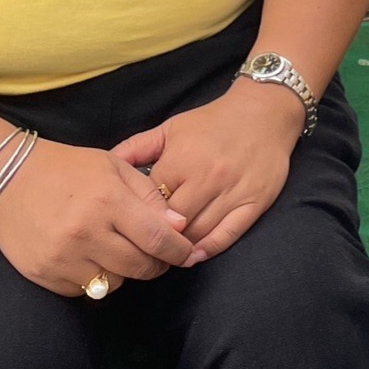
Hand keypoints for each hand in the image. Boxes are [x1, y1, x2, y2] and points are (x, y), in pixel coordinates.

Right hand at [0, 138, 196, 293]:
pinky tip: (86, 256)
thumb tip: (178, 227)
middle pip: (139, 267)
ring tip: (114, 250)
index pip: (157, 238)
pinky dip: (92, 278)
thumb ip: (149, 196)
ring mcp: (63, 257)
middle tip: (155, 255)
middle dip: (155, 265)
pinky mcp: (45, 274)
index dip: (178, 250)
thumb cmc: (69, 169)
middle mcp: (86, 232)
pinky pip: (84, 290)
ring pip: (114, 284)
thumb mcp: (114, 167)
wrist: (8, 179)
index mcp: (108, 200)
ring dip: (123, 272)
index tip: (185, 253)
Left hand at [113, 81, 302, 259]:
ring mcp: (233, 192)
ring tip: (165, 255)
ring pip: (198, 233)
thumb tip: (105, 167)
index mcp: (182, 159)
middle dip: (157, 236)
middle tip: (144, 247)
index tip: (130, 223)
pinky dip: (208, 249)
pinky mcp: (255, 202)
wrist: (264, 112)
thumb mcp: (170, 128)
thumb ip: (136, 148)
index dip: (138, 215)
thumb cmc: (212, 121)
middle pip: (173, 223)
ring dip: (180, 247)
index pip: (151, 201)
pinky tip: (194, 256)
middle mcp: (207, 177)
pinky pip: (228, 234)